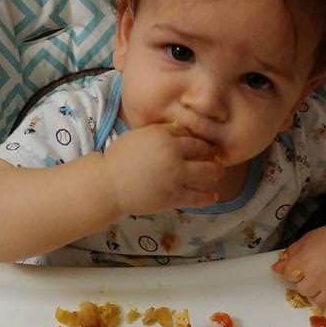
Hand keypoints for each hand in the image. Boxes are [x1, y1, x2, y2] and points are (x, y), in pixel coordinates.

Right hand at [102, 123, 223, 215]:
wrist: (108, 184)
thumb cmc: (120, 157)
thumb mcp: (140, 135)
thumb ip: (162, 131)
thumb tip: (182, 129)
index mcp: (164, 136)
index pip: (194, 137)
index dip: (204, 143)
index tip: (208, 148)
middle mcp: (173, 154)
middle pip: (205, 153)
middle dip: (213, 157)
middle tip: (217, 161)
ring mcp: (175, 176)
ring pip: (206, 174)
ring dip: (215, 175)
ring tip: (217, 176)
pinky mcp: (173, 196)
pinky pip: (197, 197)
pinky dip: (208, 197)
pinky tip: (213, 196)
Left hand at [271, 223, 325, 306]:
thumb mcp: (306, 241)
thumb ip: (290, 256)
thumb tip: (276, 269)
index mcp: (304, 262)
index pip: (288, 276)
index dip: (295, 270)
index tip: (305, 263)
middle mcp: (317, 278)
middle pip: (302, 289)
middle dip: (306, 281)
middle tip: (318, 270)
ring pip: (317, 300)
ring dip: (320, 291)